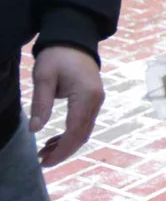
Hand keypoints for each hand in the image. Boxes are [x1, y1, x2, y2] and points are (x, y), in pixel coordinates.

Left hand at [30, 46, 104, 166]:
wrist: (74, 39)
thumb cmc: (57, 56)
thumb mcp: (44, 77)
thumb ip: (40, 104)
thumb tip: (34, 130)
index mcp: (86, 96)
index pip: (75, 131)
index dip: (61, 150)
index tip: (44, 162)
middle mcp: (96, 101)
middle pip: (82, 135)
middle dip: (63, 151)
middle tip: (42, 161)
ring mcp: (97, 100)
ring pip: (84, 131)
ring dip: (66, 144)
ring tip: (44, 152)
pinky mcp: (93, 99)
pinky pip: (84, 123)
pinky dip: (70, 134)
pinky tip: (54, 140)